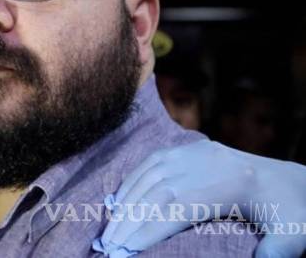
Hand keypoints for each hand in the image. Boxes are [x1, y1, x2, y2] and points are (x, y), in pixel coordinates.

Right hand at [93, 140, 305, 257]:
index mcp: (231, 182)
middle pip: (157, 189)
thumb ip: (277, 251)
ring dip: (126, 200)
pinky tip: (121, 199)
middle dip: (129, 217)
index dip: (149, 226)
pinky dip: (133, 180)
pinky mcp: (190, 148)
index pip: (178, 205)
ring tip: (110, 227)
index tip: (126, 250)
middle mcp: (207, 161)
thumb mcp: (294, 234)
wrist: (291, 180)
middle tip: (108, 244)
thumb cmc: (291, 212)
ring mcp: (196, 151)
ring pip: (150, 173)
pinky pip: (152, 161)